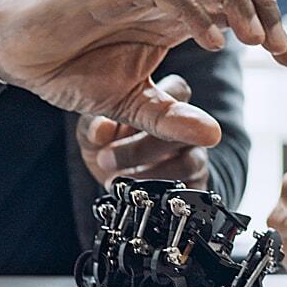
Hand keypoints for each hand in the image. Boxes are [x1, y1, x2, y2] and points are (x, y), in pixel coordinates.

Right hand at [0, 0, 286, 147]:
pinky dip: (192, 10)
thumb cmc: (69, 68)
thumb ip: (169, 117)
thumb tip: (214, 135)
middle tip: (281, 50)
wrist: (17, 54)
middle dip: (263, 6)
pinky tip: (211, 42)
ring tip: (253, 40)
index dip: (268, 26)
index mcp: (172, 14)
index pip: (234, 4)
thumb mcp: (129, 105)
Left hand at [76, 75, 209, 188]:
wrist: (118, 183)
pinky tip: (136, 195)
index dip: (159, 106)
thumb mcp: (93, 134)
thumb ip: (93, 127)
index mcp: (164, 104)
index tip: (122, 123)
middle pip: (187, 127)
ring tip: (117, 179)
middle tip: (107, 157)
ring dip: (151, 173)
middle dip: (144, 145)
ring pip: (189, 161)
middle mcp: (185, 129)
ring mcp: (193, 158)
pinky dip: (161, 195)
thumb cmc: (108, 147)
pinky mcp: (194, 187)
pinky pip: (188, 191)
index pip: (178, 91)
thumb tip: (100, 128)